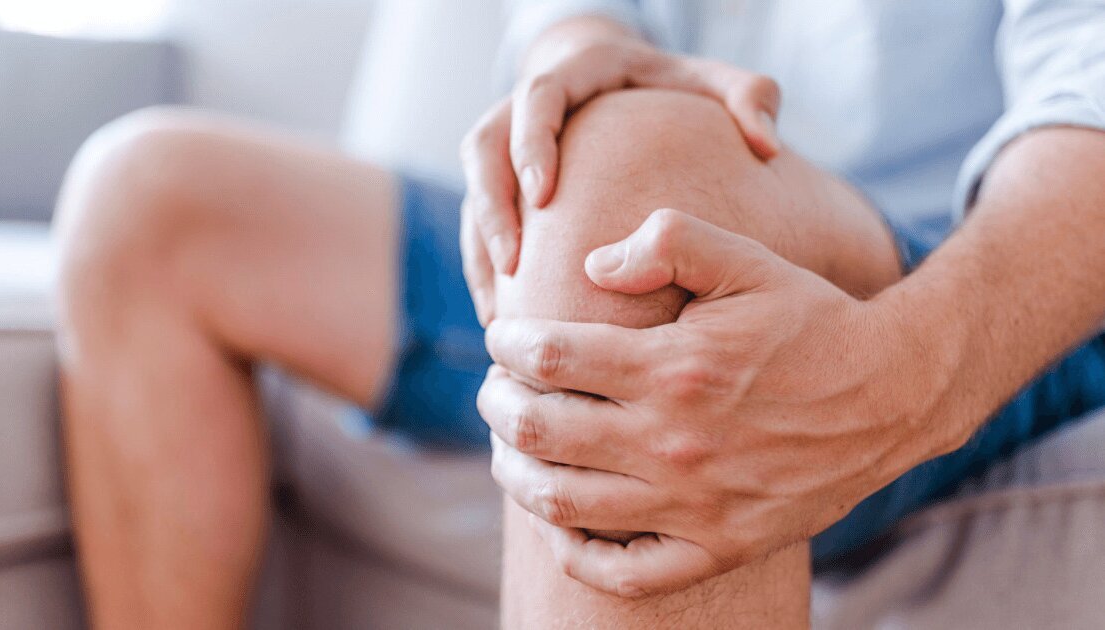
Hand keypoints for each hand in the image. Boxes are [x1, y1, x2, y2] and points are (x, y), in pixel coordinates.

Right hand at [459, 36, 781, 324]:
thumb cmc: (673, 87)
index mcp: (574, 74)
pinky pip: (479, 224)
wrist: (622, 81)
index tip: (544, 194)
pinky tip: (503, 316)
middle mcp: (527, 106)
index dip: (532, 144)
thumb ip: (747, 98)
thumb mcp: (712, 82)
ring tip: (500, 308)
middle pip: (484, 147)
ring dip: (482, 249)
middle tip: (514, 262)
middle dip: (493, 206)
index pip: (537, 98)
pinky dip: (485, 268)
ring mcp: (508, 146)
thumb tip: (767, 143)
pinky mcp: (501, 182)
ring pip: (474, 192)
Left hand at [478, 209, 946, 596]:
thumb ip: (666, 242)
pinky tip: (559, 523)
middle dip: (496, 404)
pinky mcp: (719, 547)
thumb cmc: (811, 321)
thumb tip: (591, 266)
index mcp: (674, 368)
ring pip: (562, 502)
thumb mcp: (747, 260)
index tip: (502, 335)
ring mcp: (694, 505)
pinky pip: (623, 572)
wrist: (892, 394)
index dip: (508, 343)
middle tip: (493, 388)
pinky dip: (575, 553)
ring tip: (507, 446)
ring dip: (514, 472)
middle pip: (538, 430)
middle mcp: (674, 442)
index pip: (549, 358)